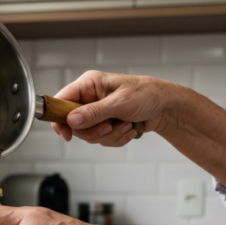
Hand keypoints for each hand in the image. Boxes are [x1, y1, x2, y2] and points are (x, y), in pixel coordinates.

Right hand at [51, 71, 176, 146]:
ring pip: (90, 135)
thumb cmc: (147, 94)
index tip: (67, 135)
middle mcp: (90, 98)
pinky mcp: (106, 124)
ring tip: (126, 125)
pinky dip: (117, 138)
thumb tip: (71, 120)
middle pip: (74, 124)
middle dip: (95, 131)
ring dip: (110, 135)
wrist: (166, 107)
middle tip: (110, 127)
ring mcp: (98, 112)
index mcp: (89, 85)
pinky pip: (102, 139)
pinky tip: (129, 129)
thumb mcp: (120, 103)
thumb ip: (94, 113)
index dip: (60, 119)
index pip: (61, 101)